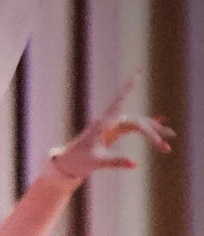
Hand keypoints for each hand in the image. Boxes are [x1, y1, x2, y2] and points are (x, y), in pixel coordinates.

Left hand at [48, 68, 173, 184]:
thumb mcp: (97, 162)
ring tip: (167, 144)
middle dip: (153, 132)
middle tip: (165, 146)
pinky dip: (147, 127)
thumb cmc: (79, 161)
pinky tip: (162, 122)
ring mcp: (113, 126)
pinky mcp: (114, 131)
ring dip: (153, 132)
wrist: (68, 163)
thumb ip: (115, 162)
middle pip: (137, 121)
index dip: (129, 86)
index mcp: (103, 123)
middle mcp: (109, 122)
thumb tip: (135, 164)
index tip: (138, 72)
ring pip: (138, 124)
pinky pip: (134, 126)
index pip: (121, 102)